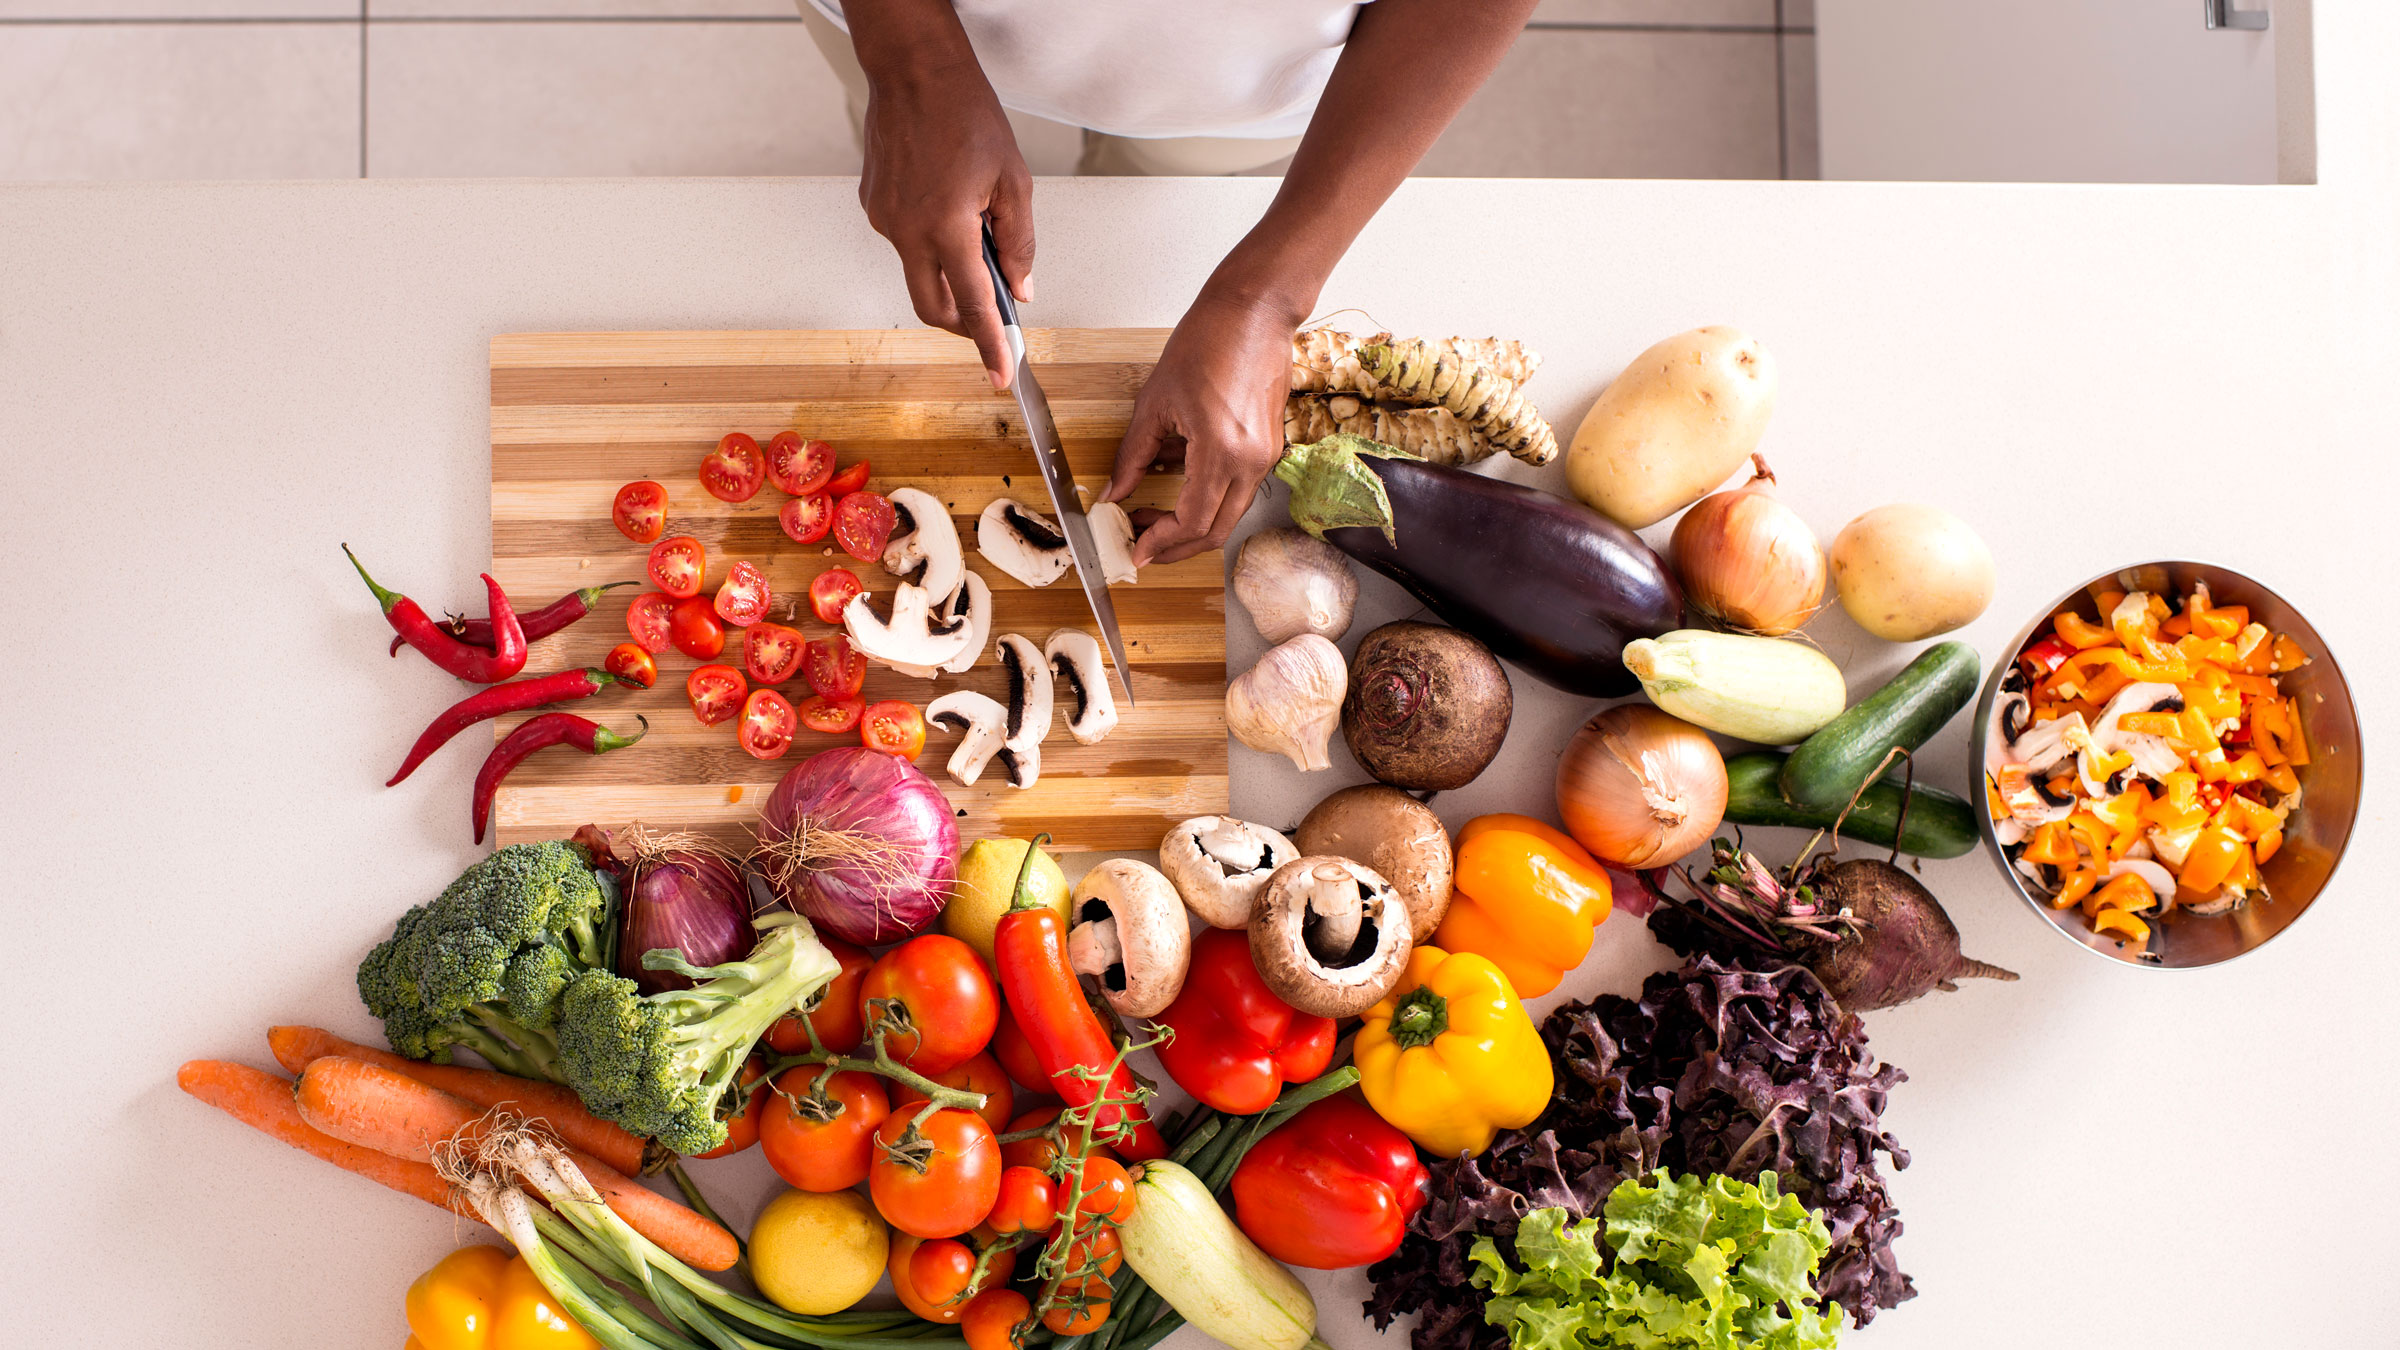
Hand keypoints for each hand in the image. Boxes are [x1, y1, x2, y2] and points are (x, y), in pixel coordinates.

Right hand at [856, 49, 1032, 388]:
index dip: (989, 345)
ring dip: (947, 271)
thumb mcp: (1013, 181)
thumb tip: (1021, 289)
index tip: (1000, 375)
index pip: (972, 304)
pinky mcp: (874, 207)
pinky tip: (946, 205)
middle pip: (933, 306)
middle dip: (962, 322)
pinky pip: (905, 241)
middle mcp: (907, 230)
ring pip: (918, 273)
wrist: (914, 73)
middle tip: (991, 317)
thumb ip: (1019, 243)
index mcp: (946, 226)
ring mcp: (885, 220)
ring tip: (973, 230)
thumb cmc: (965, 114)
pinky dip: (930, 240)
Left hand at [1102, 291, 1296, 565]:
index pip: (1192, 521)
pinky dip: (1207, 499)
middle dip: (1176, 546)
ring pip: (1228, 515)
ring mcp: (1265, 457)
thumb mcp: (1155, 402)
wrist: (1254, 312)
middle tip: (1142, 543)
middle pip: (1215, 531)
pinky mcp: (1268, 449)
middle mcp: (1251, 462)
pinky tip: (1176, 483)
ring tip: (1154, 517)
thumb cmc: (1208, 342)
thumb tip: (1116, 493)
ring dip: (1192, 525)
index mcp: (1222, 450)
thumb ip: (1133, 455)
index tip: (1136, 549)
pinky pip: (1237, 490)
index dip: (1161, 543)